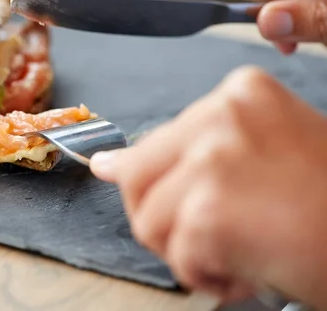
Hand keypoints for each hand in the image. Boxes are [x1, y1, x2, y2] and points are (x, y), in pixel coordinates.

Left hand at [90, 66, 326, 308]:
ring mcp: (213, 156)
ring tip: (236, 254)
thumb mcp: (264, 156)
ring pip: (147, 217)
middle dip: (163, 217)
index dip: (156, 182)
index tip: (139, 184)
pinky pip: (176, 254)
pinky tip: (246, 270)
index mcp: (239, 94)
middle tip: (210, 237)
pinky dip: (205, 275)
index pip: (157, 141)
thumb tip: (106, 164)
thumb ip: (189, 154)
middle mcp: (222, 114)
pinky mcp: (211, 207)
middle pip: (137, 176)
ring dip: (185, 249)